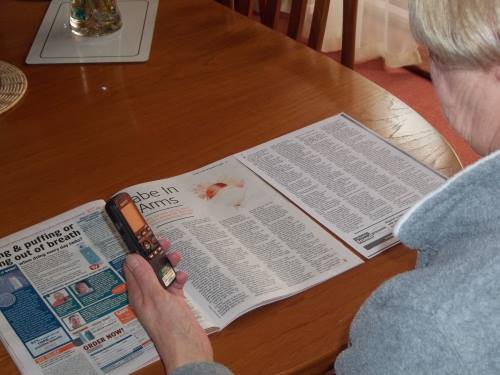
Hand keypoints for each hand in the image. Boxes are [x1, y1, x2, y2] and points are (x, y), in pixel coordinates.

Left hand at [124, 240, 212, 372]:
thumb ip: (145, 276)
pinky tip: (184, 276)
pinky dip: (179, 278)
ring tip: (177, 255)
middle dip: (155, 256)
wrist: (189, 349)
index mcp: (138, 295)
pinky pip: (174, 285)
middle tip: (165, 242)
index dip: (138, 253)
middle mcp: (147, 296)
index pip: (132, 269)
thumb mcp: (156, 297)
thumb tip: (132, 257)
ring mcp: (162, 300)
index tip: (145, 239)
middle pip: (148, 270)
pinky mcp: (175, 303)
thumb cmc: (170, 328)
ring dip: (169, 265)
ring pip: (162, 276)